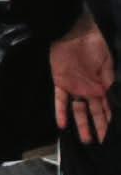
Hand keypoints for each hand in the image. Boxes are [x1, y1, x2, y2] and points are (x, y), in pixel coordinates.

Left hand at [52, 12, 114, 143]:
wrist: (75, 32)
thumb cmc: (95, 44)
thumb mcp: (108, 64)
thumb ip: (111, 81)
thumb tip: (116, 99)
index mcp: (103, 86)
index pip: (108, 107)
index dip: (111, 120)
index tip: (114, 134)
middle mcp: (90, 90)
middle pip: (95, 112)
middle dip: (99, 127)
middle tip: (102, 143)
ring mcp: (75, 87)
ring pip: (78, 110)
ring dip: (82, 124)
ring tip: (87, 140)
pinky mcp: (60, 82)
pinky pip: (60, 100)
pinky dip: (61, 112)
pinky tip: (63, 125)